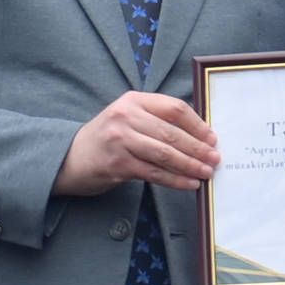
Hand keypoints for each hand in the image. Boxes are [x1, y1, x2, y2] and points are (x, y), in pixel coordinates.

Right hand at [52, 91, 218, 194]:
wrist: (69, 158)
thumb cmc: (108, 138)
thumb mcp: (129, 118)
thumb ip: (157, 120)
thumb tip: (199, 136)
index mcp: (134, 100)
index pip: (174, 108)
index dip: (197, 124)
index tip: (212, 138)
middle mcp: (126, 116)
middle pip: (171, 132)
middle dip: (197, 148)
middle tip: (215, 159)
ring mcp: (120, 140)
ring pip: (164, 153)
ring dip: (189, 165)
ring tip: (206, 173)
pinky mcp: (117, 164)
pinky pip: (154, 173)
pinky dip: (174, 180)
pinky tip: (188, 184)